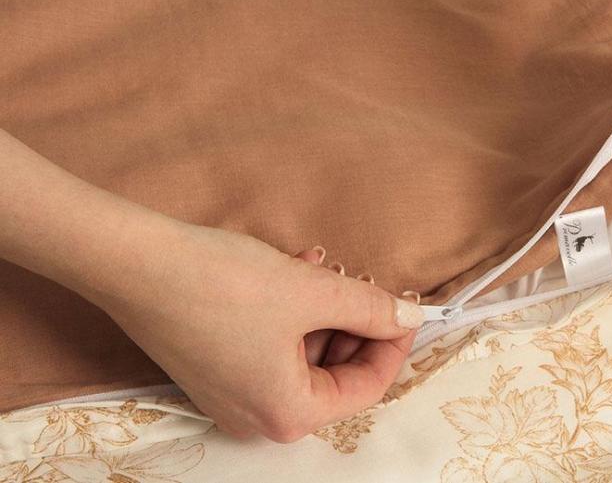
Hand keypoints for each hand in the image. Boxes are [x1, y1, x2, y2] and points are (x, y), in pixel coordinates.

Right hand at [93, 223, 424, 442]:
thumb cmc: (222, 284)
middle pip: (335, 372)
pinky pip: (272, 345)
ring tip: (329, 266)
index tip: (406, 305)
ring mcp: (232, 395)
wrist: (134, 263)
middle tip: (365, 279)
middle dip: (355, 321)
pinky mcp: (213, 367)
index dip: (394, 342)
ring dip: (324, 309)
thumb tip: (409, 315)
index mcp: (289, 414)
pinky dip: (293, 310)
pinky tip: (299, 266)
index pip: (367, 386)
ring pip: (304, 354)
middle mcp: (258, 417)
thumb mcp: (314, 292)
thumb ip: (370, 308)